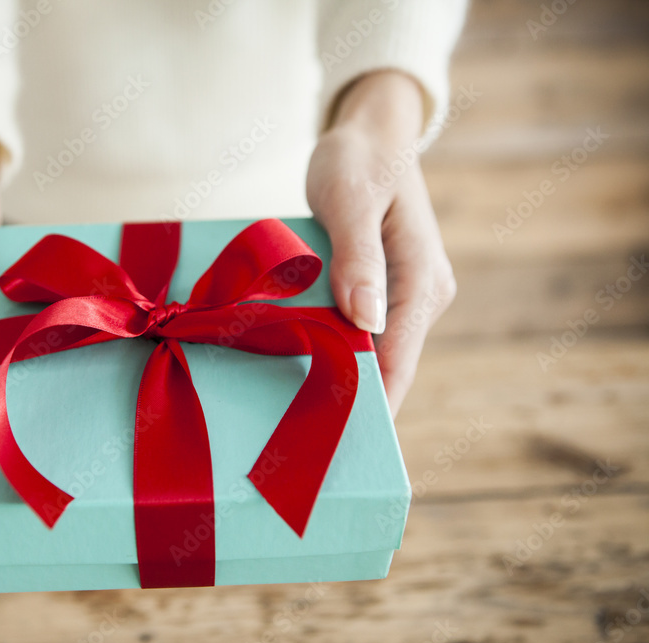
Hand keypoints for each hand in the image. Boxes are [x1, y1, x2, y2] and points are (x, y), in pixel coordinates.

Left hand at [307, 71, 456, 415]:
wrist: (368, 132)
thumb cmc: (358, 159)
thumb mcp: (351, 201)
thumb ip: (359, 259)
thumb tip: (366, 322)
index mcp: (422, 281)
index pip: (399, 360)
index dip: (371, 404)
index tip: (336, 440)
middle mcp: (420, 296)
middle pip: (386, 366)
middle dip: (349, 400)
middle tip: (299, 434)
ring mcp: (400, 295)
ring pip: (369, 352)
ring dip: (335, 376)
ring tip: (289, 411)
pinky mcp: (377, 289)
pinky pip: (355, 331)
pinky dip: (328, 347)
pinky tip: (293, 364)